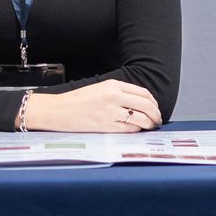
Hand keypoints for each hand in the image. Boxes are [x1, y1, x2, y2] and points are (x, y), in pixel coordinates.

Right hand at [25, 80, 163, 132]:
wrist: (57, 110)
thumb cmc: (77, 101)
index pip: (143, 93)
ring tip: (150, 126)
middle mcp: (113, 96)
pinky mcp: (105, 126)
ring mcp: (110, 112)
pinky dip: (136, 130)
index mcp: (113, 85)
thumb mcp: (100, 89)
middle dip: (156, 114)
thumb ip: (119, 93)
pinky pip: (129, 129)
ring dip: (149, 124)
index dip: (153, 102)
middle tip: (157, 120)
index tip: (155, 108)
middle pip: (146, 105)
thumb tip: (140, 103)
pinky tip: (136, 130)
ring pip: (140, 118)